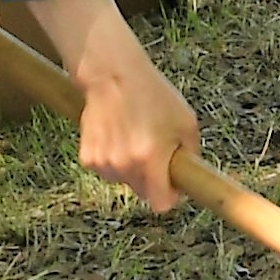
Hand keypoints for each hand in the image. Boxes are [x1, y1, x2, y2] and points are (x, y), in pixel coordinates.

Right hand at [17, 0, 194, 214]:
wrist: (113, 76)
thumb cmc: (154, 96)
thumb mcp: (186, 123)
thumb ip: (191, 156)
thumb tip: (189, 178)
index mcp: (151, 158)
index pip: (161, 204)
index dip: (169, 197)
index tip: (172, 186)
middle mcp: (125, 165)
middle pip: (143, 192)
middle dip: (151, 179)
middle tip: (154, 152)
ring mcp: (104, 163)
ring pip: (124, 181)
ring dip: (131, 169)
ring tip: (134, 138)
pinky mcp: (88, 158)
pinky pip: (107, 170)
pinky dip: (113, 160)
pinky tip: (117, 137)